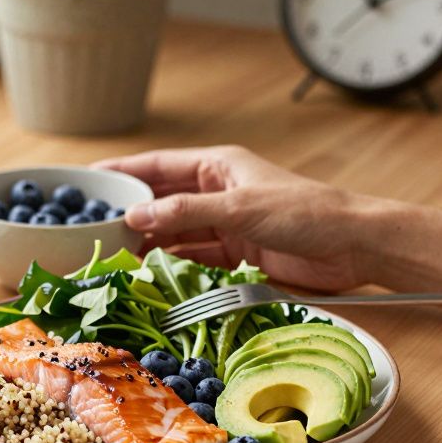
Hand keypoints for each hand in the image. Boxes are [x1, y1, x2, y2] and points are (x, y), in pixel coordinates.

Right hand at [94, 146, 374, 291]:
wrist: (354, 245)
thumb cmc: (304, 212)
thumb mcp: (239, 208)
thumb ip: (186, 213)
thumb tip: (135, 216)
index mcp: (218, 166)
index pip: (158, 166)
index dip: (122, 171)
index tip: (87, 180)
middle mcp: (217, 192)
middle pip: (163, 202)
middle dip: (131, 214)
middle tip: (92, 231)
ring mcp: (226, 225)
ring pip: (176, 234)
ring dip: (150, 245)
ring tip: (114, 258)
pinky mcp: (238, 255)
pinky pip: (195, 259)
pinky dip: (174, 267)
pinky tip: (151, 277)